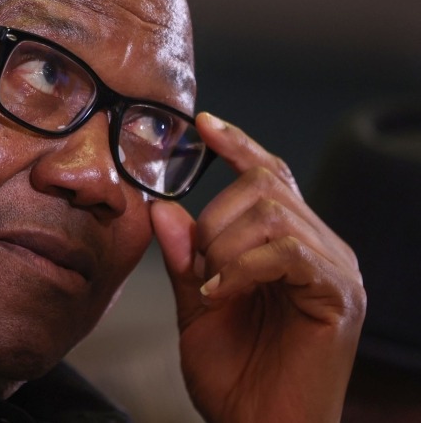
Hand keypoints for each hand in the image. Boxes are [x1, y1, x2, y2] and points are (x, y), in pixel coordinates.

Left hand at [151, 113, 365, 422]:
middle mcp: (322, 249)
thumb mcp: (196, 308)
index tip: (204, 125)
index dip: (238, 146)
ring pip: (272, 212)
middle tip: (199, 269)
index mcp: (292, 246)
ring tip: (213, 288)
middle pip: (265, 185)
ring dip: (224, 246)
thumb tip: (164, 207)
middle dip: (214, 219)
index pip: (270, 175)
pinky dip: (242, 267)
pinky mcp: (339, 294)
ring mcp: (336, 270)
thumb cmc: (236, 379)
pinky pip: (286, 250)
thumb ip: (184, 258)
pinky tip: (222, 294)